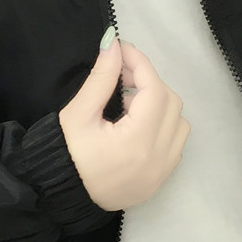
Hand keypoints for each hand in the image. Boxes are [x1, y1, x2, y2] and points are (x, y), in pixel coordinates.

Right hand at [59, 33, 190, 211]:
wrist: (62, 197)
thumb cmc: (66, 154)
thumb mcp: (77, 114)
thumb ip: (100, 78)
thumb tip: (113, 44)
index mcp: (136, 141)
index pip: (154, 90)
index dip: (140, 64)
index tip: (122, 50)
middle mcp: (158, 157)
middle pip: (171, 103)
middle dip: (148, 82)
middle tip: (120, 76)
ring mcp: (163, 171)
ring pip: (179, 122)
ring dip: (159, 104)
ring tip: (128, 103)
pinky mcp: (161, 179)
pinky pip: (175, 142)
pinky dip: (163, 125)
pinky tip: (137, 124)